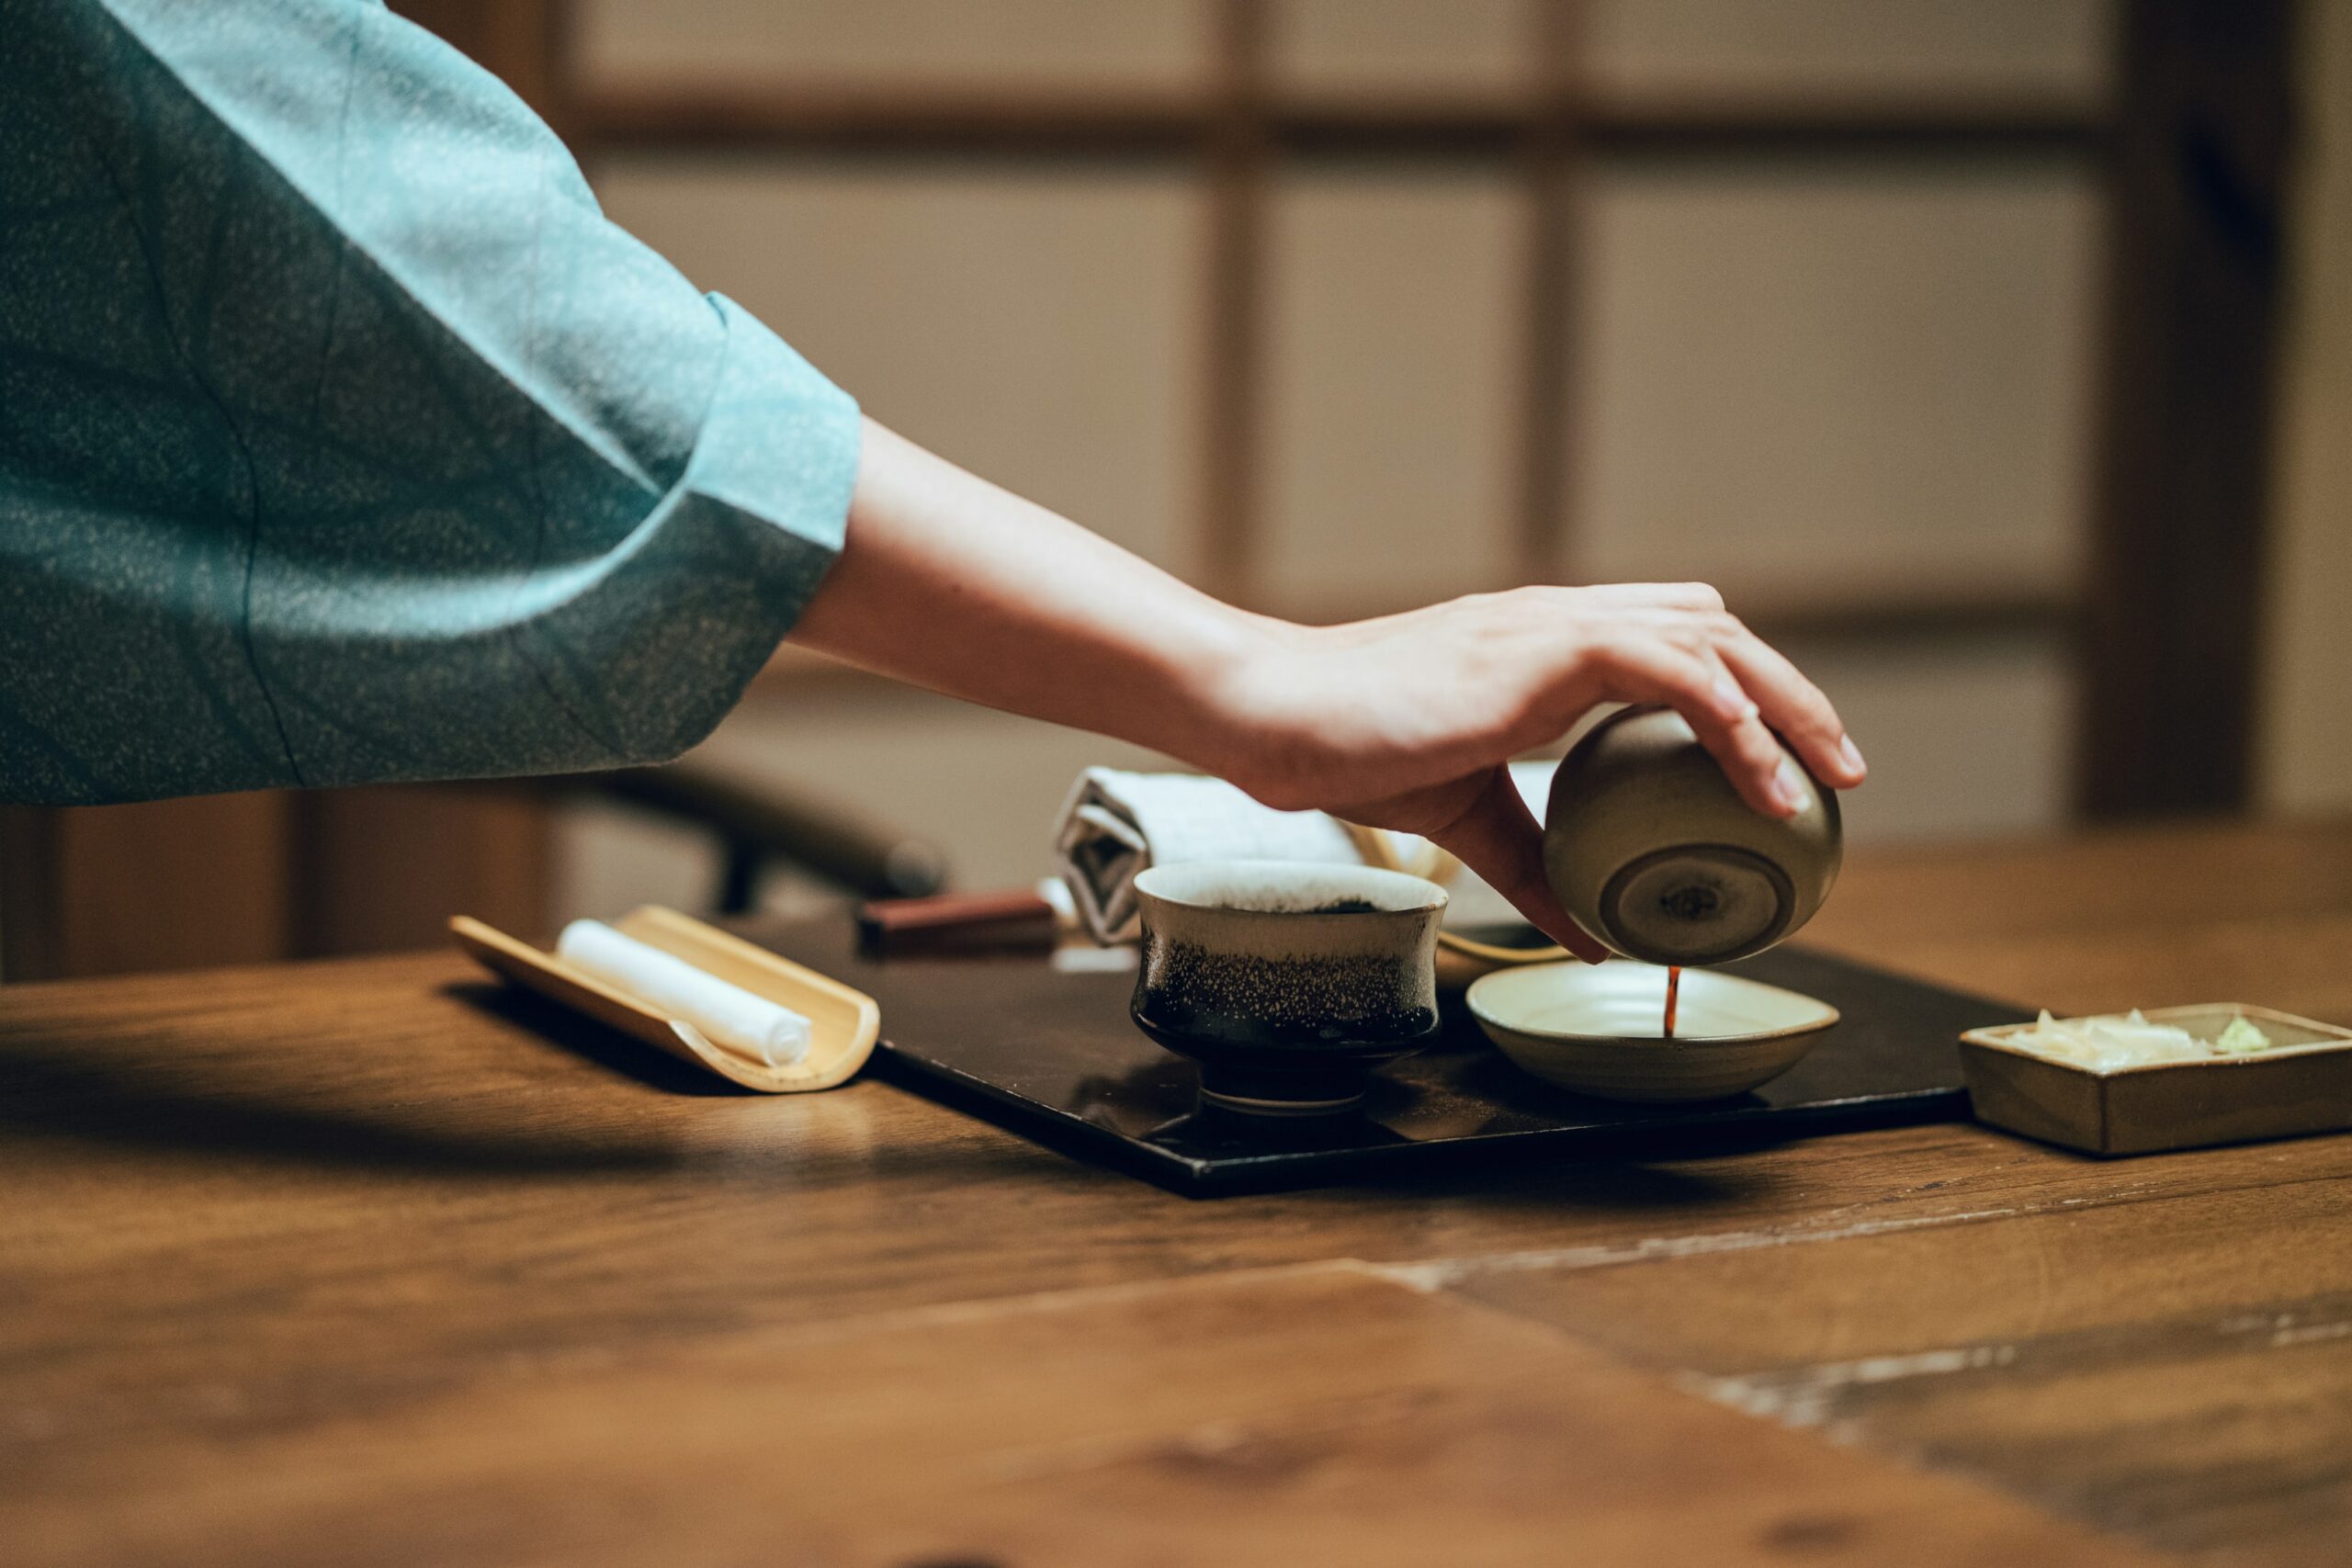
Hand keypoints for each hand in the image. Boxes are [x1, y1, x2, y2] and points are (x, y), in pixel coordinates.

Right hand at [1202, 584, 1866, 958]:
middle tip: (1838, 774)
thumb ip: (1536, 868)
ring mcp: (1555, 624)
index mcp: (1542, 645)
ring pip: (1712, 635)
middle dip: (1791, 693)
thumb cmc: (1351, 753)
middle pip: (1715, 625)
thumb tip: (1592, 939)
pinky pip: (1673, 669)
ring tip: (1826, 779)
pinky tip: (1757, 779)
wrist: (1280, 716)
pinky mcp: (1544, 646)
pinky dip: (1729, 718)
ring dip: (1783, 704)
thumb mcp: (1469, 819)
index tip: (1781, 763)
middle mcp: (1560, 618)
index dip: (1740, 688)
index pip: (1673, 638)